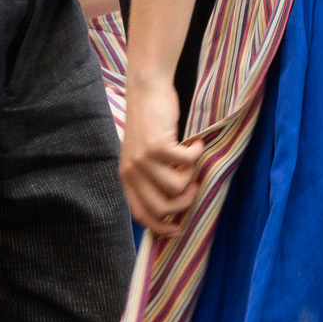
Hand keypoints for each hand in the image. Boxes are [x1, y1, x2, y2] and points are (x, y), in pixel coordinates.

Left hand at [117, 78, 204, 235]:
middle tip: (194, 188)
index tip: (177, 231)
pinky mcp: (157, 145)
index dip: (160, 227)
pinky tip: (196, 143)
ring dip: (191, 175)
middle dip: (183, 203)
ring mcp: (143, 158)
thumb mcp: (143, 155)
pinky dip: (196, 154)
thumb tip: (172, 206)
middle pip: (161, 207)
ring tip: (191, 159)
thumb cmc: (150, 123)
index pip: (140, 214)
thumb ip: (150, 178)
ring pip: (176, 186)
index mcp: (126, 177)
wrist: (147, 90)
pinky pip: (186, 162)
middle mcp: (131, 170)